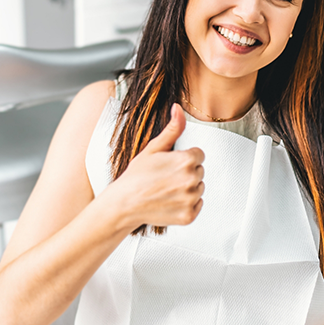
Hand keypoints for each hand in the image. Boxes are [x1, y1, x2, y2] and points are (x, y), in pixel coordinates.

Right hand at [112, 103, 204, 228]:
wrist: (123, 204)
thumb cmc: (136, 176)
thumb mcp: (153, 148)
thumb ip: (173, 128)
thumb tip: (178, 108)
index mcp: (186, 160)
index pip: (199, 155)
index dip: (183, 158)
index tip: (170, 165)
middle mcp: (192, 179)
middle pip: (199, 171)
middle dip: (186, 172)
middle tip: (165, 178)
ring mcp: (191, 199)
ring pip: (199, 188)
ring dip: (187, 189)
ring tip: (166, 189)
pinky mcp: (189, 216)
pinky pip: (198, 205)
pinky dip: (187, 205)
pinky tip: (170, 201)